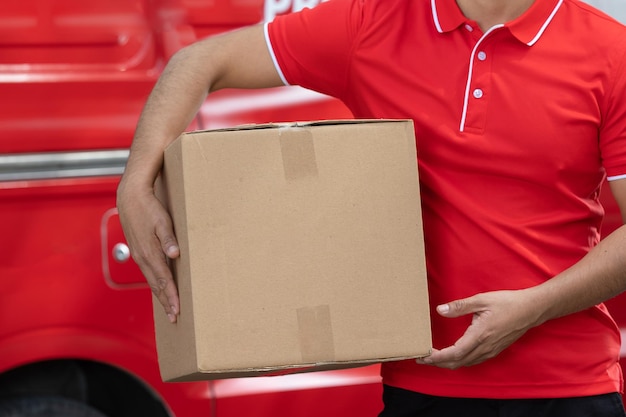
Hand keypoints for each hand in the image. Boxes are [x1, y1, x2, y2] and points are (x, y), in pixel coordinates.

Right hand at [117, 181, 180, 322]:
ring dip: (161, 295)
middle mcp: (142, 258)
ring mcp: (139, 256)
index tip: (178, 310)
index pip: (163, 280)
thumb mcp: (163, 221)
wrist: (130, 197)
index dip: (171, 296)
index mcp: (149, 253)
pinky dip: (156, 284)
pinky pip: (149, 273)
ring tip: (169, 309)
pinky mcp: (139, 251)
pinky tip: (160, 288)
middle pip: (156, 285)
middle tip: (175, 318)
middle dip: (166, 302)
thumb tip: (175, 254)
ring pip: (152, 281)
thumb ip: (169, 239)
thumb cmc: (149, 207)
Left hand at [416, 289, 542, 368]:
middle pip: (457, 362)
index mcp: (480, 335)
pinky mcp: (494, 350)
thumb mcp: (481, 300)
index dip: (437, 357)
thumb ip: (460, 306)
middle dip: (437, 363)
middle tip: (421, 359)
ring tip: (432, 358)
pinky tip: (453, 356)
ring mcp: (491, 351)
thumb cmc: (507, 303)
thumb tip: (440, 310)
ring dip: (448, 363)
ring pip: (465, 363)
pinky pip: (474, 361)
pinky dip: (459, 361)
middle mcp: (485, 347)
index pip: (454, 353)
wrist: (531, 310)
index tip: (423, 356)